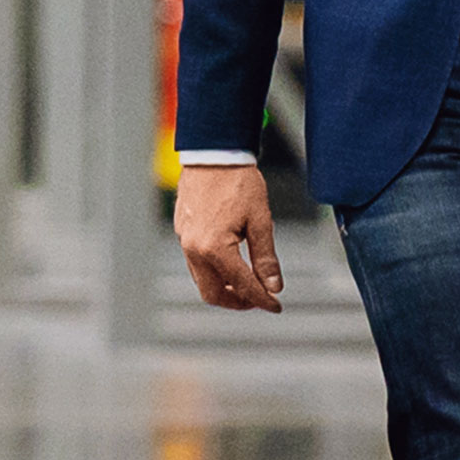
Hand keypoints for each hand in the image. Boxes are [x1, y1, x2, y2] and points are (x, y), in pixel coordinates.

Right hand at [175, 164, 282, 310]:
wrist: (214, 153)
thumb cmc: (239, 181)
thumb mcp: (260, 220)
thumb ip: (266, 257)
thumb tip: (273, 286)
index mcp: (214, 248)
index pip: (242, 285)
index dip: (262, 300)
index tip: (276, 305)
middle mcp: (194, 249)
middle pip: (213, 293)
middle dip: (237, 301)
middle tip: (259, 299)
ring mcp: (185, 240)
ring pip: (201, 280)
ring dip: (224, 287)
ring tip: (247, 282)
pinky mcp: (183, 231)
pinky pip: (195, 262)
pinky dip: (213, 270)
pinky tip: (231, 262)